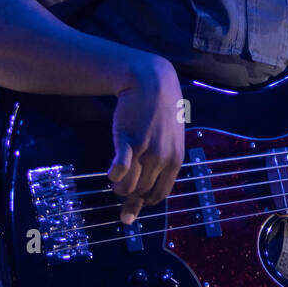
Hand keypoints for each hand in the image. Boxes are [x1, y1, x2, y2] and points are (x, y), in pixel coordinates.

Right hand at [108, 52, 184, 224]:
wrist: (152, 83)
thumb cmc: (161, 112)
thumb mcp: (171, 139)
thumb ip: (164, 161)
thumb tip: (153, 183)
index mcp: (175, 161)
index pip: (159, 195)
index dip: (145, 202)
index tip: (134, 203)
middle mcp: (163, 159)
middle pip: (142, 193)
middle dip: (130, 197)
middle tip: (121, 190)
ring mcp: (146, 150)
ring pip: (130, 185)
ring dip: (120, 187)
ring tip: (115, 180)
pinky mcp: (129, 139)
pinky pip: (122, 166)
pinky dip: (116, 174)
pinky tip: (112, 174)